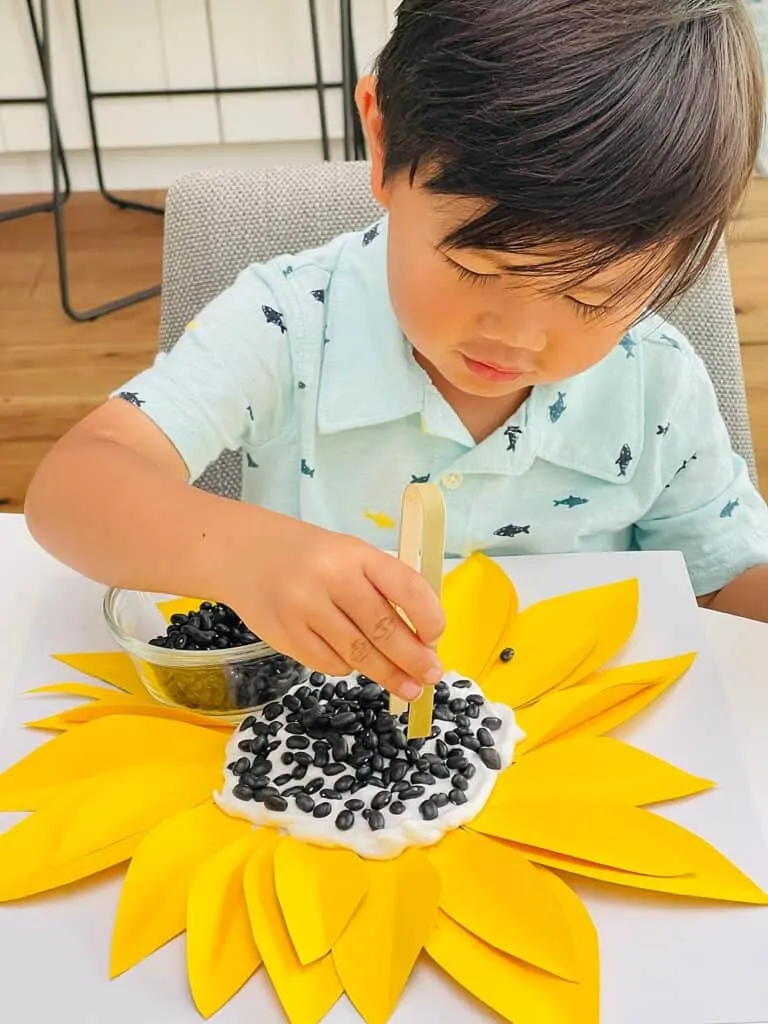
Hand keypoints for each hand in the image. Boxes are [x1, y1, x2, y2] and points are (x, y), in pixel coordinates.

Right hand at [221, 516, 445, 700]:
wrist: (245, 553)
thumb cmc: (312, 557)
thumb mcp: (350, 555)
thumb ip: (382, 589)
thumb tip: (420, 639)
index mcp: (356, 553)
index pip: (406, 587)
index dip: (429, 616)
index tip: (436, 638)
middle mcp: (330, 578)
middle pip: (382, 628)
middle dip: (413, 658)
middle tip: (431, 676)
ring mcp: (304, 607)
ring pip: (357, 652)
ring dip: (387, 674)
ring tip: (407, 688)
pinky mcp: (284, 634)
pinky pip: (328, 662)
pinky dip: (347, 667)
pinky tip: (356, 665)